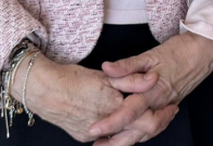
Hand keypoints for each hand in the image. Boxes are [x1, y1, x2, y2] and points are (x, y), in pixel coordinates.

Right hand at [19, 57, 159, 142]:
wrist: (41, 89)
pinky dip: (118, 130)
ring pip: (123, 135)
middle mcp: (104, 126)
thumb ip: (132, 79)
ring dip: (137, 127)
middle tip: (167, 114)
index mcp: (113, 108)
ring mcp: (92, 134)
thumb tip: (153, 78)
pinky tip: (123, 119)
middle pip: (138, 132)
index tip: (171, 107)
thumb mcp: (105, 75)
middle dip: (154, 123)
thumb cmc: (71, 78)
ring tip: (147, 115)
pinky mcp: (82, 135)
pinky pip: (106, 136)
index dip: (162, 115)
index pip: (147, 120)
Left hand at [91, 33, 212, 139]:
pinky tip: (130, 132)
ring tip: (108, 143)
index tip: (94, 129)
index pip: (129, 112)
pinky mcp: (170, 105)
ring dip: (127, 139)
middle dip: (117, 142)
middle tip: (97, 145)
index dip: (111, 123)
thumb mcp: (151, 54)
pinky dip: (141, 132)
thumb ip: (128, 65)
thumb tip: (106, 68)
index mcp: (154, 91)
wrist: (204, 50)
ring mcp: (166, 106)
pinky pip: (154, 125)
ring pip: (146, 131)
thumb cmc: (180, 50)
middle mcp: (161, 103)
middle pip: (137, 131)